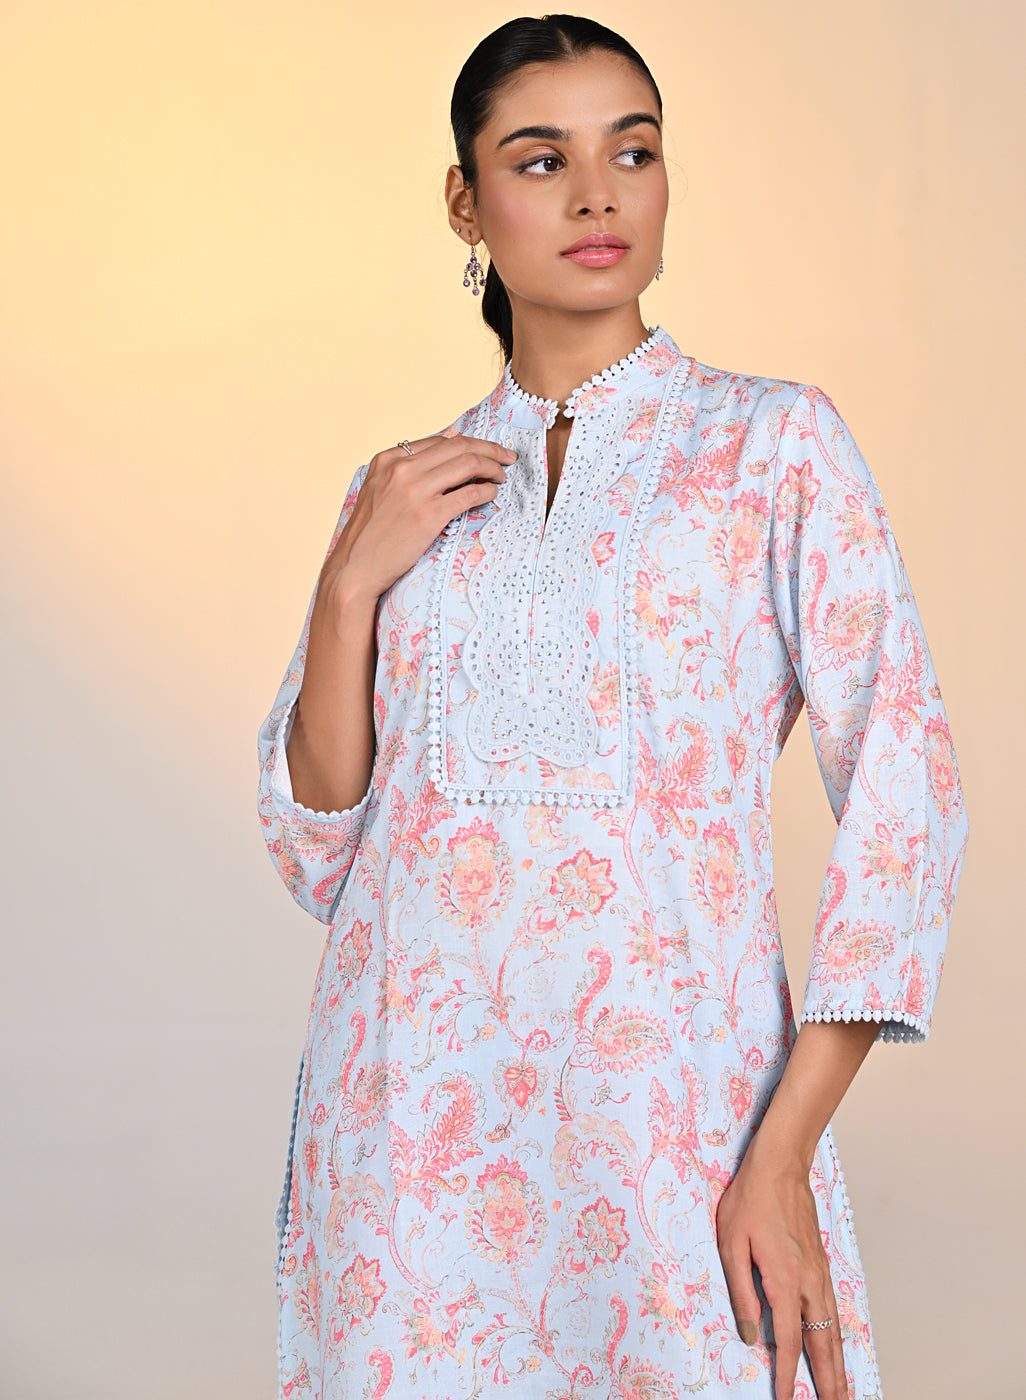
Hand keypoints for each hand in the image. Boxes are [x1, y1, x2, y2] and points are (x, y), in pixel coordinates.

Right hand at [324, 432, 516, 600]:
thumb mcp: (379, 490)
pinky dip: (486, 491)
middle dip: (490, 449)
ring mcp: (415, 491)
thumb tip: (445, 449)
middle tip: (507, 457)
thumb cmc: (369, 535)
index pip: (440, 441)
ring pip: (468, 464)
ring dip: (492, 468)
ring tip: (501, 477)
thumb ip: (405, 471)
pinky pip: (468, 494)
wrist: (355, 568)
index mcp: (388, 459)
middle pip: (459, 446)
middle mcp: (401, 469)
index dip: (469, 443)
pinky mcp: (427, 515)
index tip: (485, 451)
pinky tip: (491, 495)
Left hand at [716, 1141, 845, 1399]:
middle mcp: (809, 1283)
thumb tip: (750, 1333)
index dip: (786, 1374)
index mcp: (784, 1280)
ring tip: (841, 1392)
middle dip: (829, 1381)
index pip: (787, 1340)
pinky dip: (838, 1338)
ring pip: (833, 1330)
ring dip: (838, 1365)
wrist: (779, 1167)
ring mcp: (819, 1274)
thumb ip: (740, 1292)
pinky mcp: (821, 1266)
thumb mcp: (731, 1244)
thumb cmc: (750, 1201)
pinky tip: (836, 1348)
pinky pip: (833, 1311)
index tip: (785, 1399)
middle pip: (822, 1343)